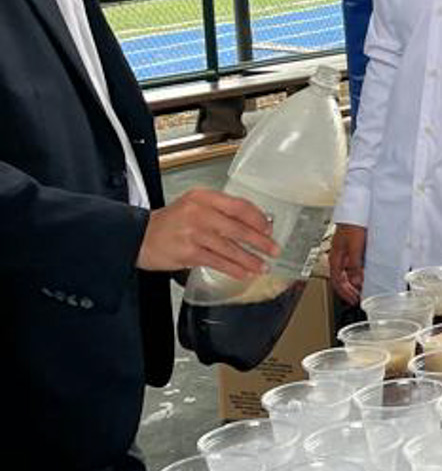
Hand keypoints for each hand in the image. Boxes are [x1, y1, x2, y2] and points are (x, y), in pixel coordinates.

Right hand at [136, 186, 279, 278]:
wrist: (139, 237)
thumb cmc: (170, 223)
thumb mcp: (194, 207)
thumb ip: (220, 212)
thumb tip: (253, 224)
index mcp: (203, 197)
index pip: (239, 206)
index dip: (258, 219)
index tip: (269, 228)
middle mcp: (199, 212)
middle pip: (238, 228)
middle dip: (260, 241)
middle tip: (273, 250)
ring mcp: (193, 233)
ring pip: (230, 248)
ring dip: (250, 259)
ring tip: (262, 266)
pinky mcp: (188, 252)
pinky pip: (218, 262)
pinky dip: (234, 269)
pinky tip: (244, 273)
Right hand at [330, 223, 367, 304]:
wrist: (357, 208)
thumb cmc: (353, 223)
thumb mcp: (355, 246)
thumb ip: (354, 264)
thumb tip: (356, 281)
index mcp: (335, 257)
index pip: (337, 281)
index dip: (345, 293)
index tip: (353, 300)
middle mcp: (339, 256)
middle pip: (341, 278)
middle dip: (349, 290)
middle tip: (358, 298)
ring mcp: (345, 252)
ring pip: (347, 272)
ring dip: (354, 282)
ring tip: (362, 289)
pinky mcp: (353, 247)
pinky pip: (353, 264)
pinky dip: (358, 273)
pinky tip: (365, 274)